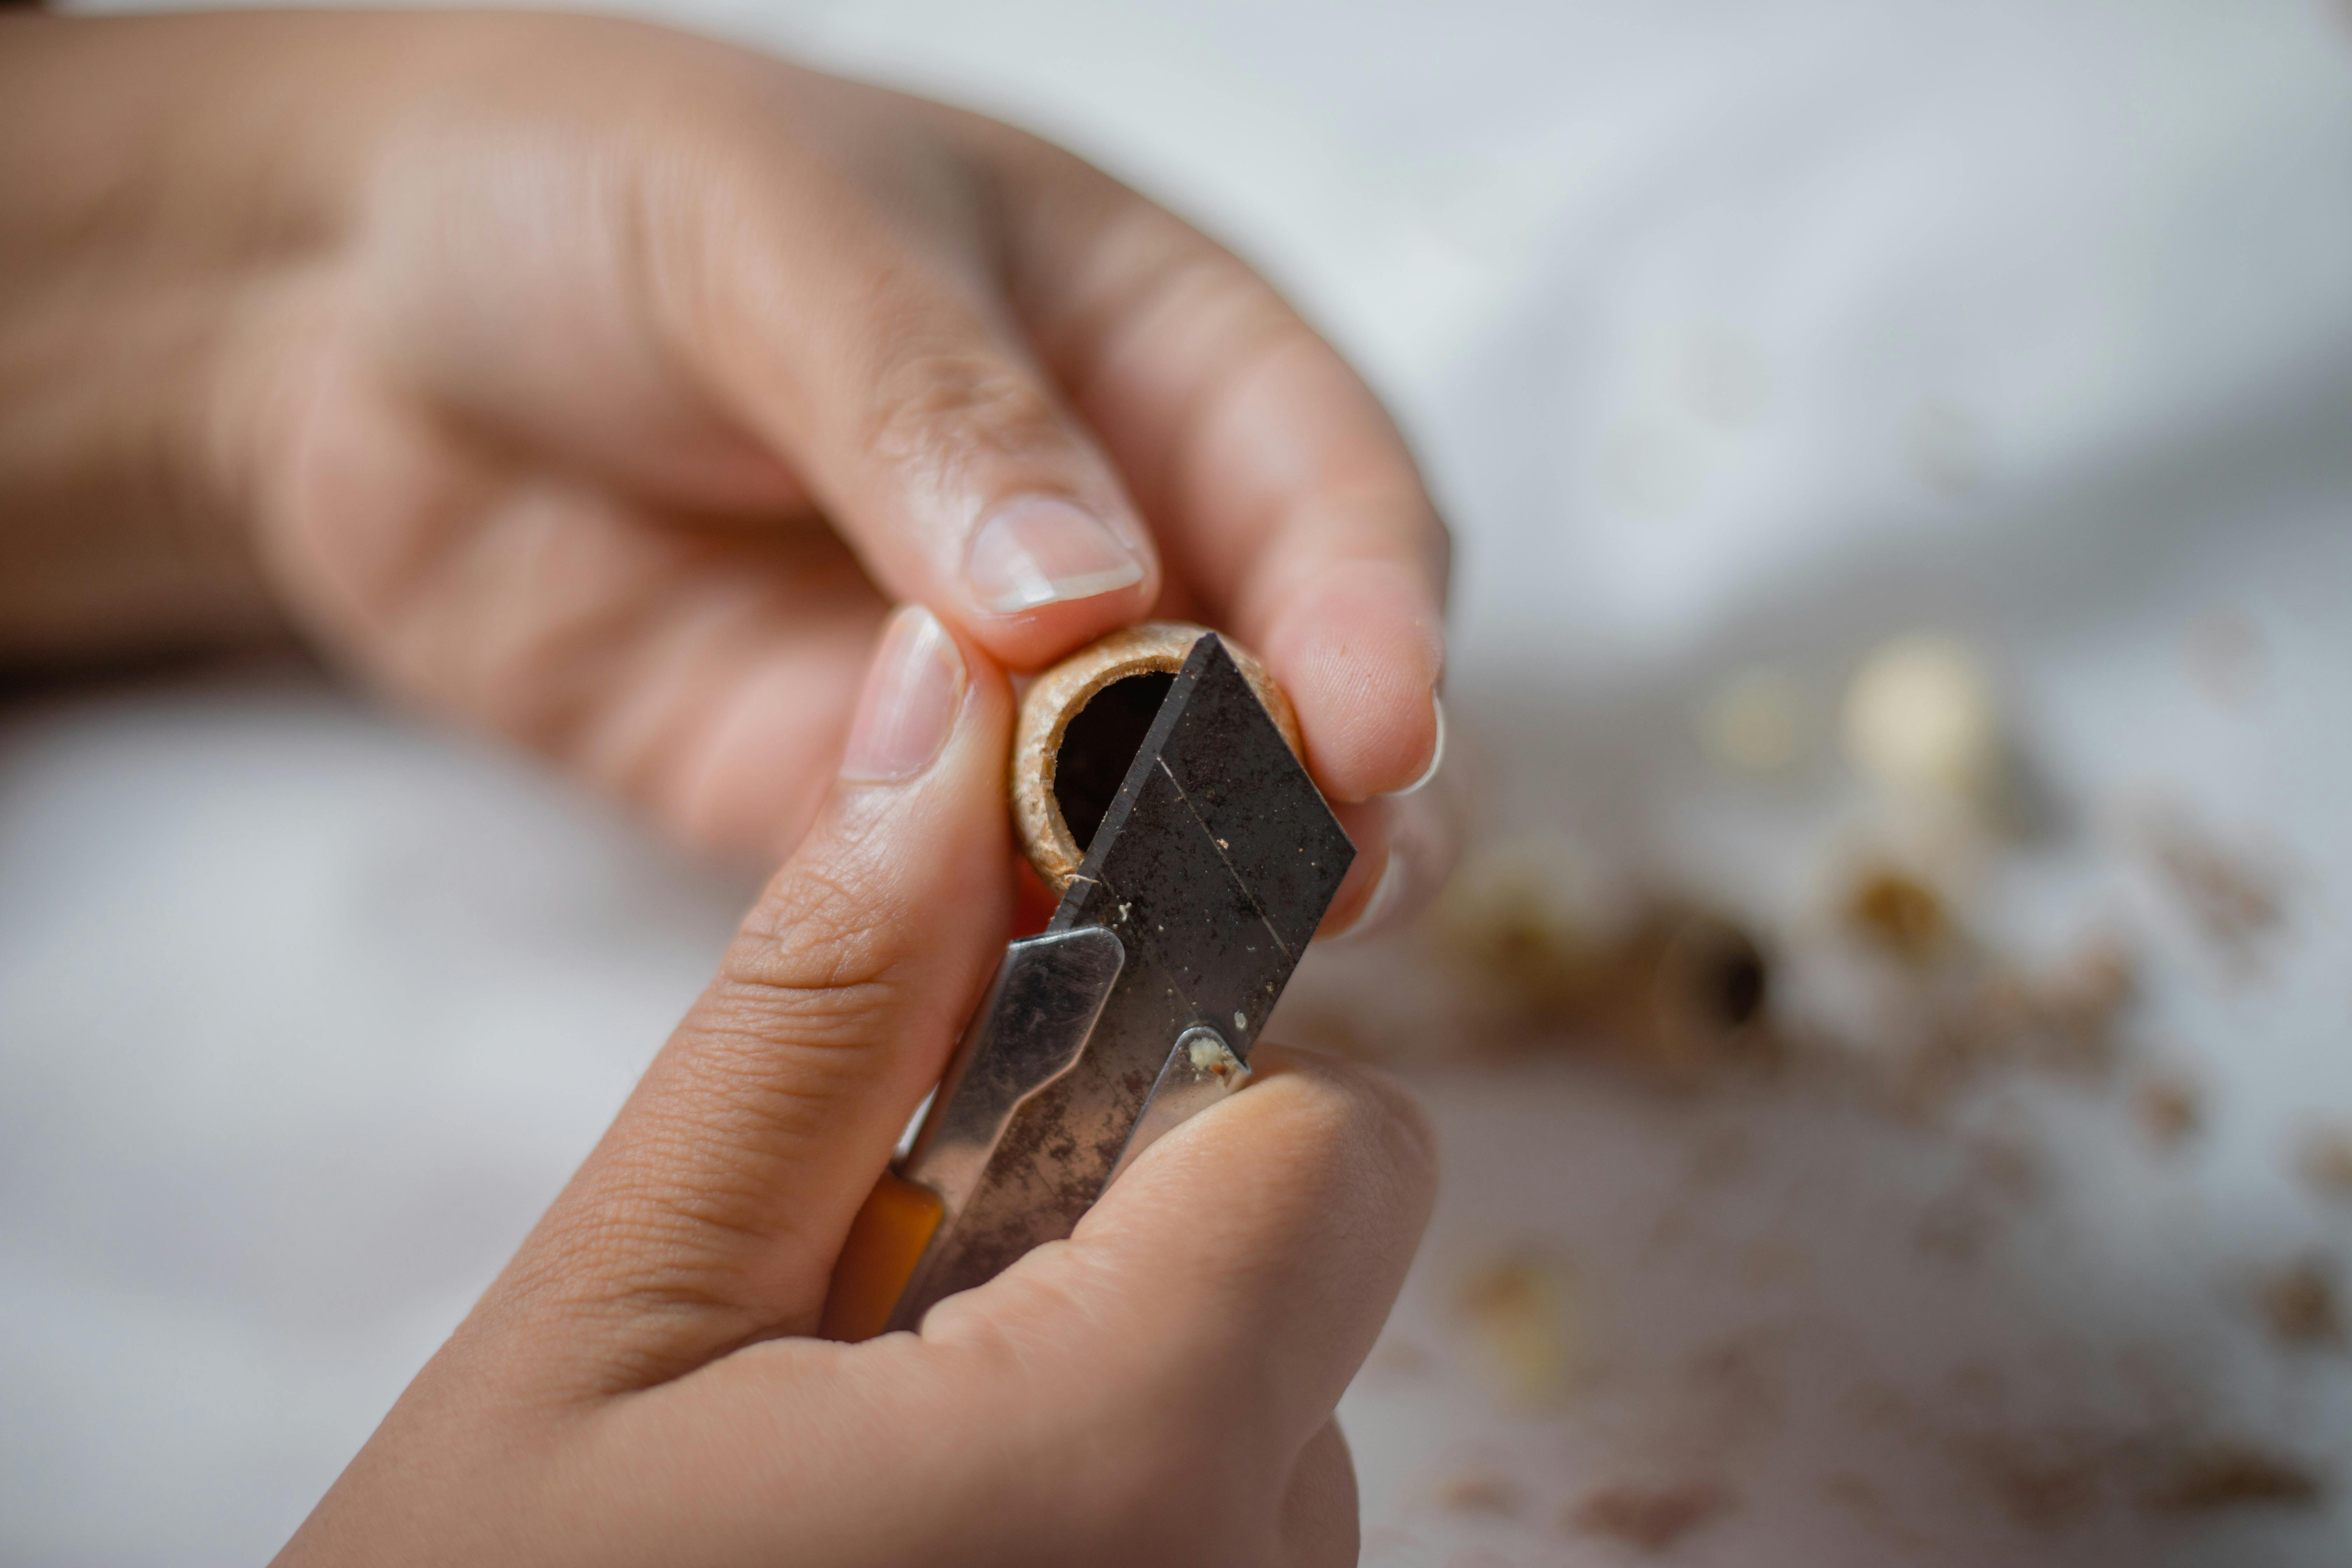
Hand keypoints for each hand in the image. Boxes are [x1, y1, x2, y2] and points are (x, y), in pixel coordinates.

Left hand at [0, 9, 1450, 931]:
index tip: (1370, 729)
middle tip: (1333, 891)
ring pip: (1152, 828)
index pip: (1332, 490)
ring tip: (1197, 981)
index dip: (1372, 615)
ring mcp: (996, 692)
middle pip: (1289, 690)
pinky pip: (973, 909)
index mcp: (1152, 347)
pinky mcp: (865, 807)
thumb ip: (935, 408)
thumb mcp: (775, 232)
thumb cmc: (589, 189)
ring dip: (1184, 907)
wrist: (352, 319)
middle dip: (1332, 796)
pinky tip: (1025, 1018)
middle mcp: (1116, 531)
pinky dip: (1008, 967)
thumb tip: (1090, 596)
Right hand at [275, 610, 1435, 1565]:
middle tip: (865, 1337)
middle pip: (1300, 1279)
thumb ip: (825, 1010)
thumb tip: (947, 709)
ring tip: (871, 1477)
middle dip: (1111, 1246)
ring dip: (1096, 1390)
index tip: (994, 1116)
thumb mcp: (622, 1313)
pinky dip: (1108, 1508)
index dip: (1174, 1083)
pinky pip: (1237, 1537)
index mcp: (1131, 1471)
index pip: (1341, 1147)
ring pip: (1269, 1413)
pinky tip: (927, 1553)